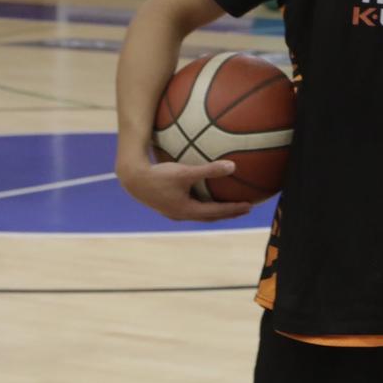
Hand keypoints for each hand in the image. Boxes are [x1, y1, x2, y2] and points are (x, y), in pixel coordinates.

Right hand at [115, 157, 253, 222]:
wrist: (132, 179)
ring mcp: (174, 212)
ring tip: (230, 204)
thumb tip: (233, 166)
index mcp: (187, 210)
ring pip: (200, 214)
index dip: (234, 209)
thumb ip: (209, 170)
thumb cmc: (158, 175)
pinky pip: (192, 207)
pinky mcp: (168, 206)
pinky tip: (207, 194)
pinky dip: (204, 204)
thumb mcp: (185, 172)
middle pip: (210, 216)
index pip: (216, 212)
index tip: (249, 206)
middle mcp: (181, 214)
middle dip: (228, 213)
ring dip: (216, 210)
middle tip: (245, 209)